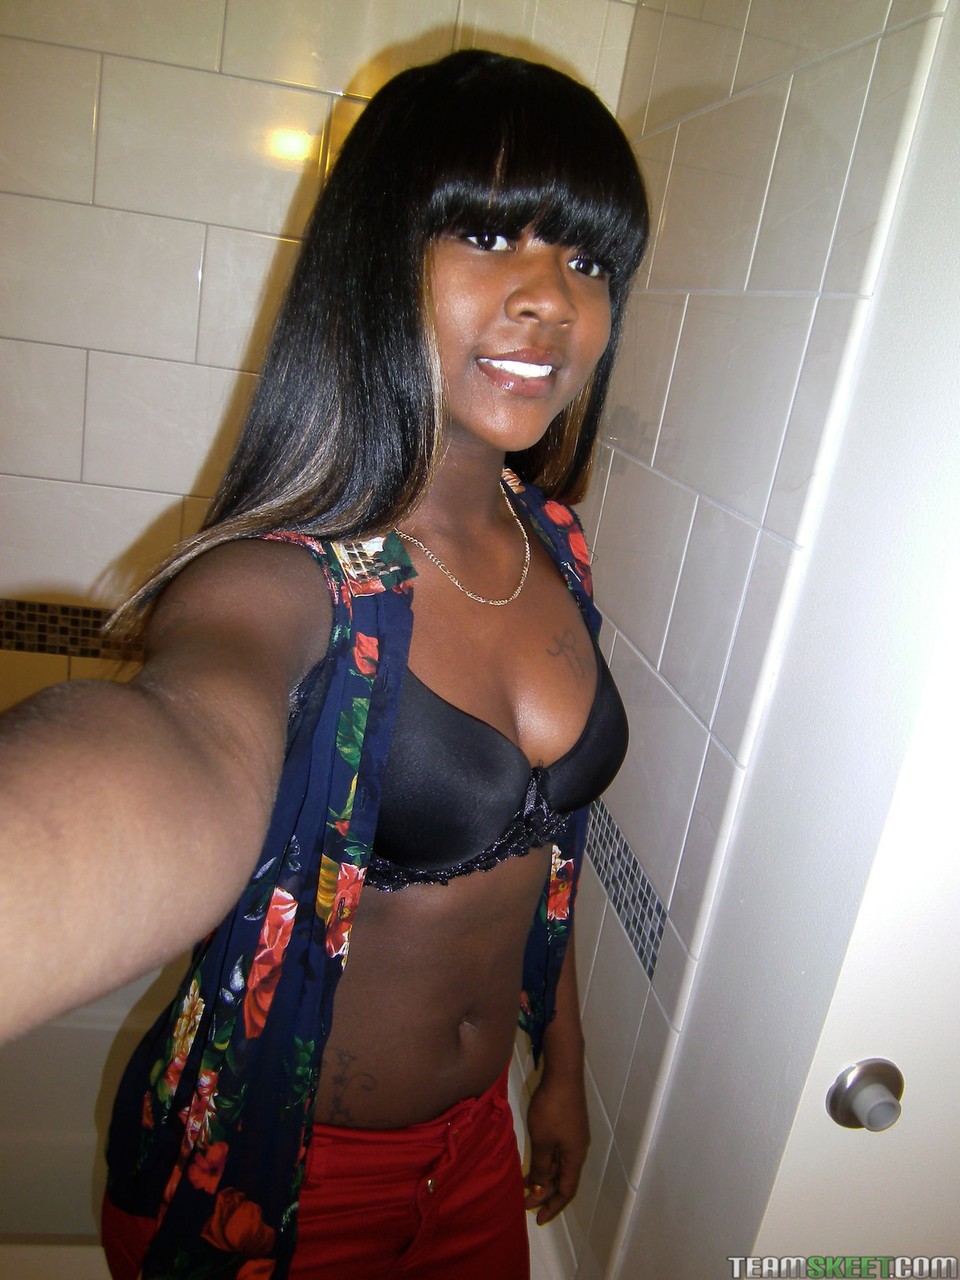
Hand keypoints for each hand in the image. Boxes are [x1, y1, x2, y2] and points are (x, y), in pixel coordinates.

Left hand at [524, 1071, 589, 1224]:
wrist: (563, 1074)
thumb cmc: (552, 1108)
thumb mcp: (542, 1141)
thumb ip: (540, 1167)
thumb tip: (539, 1190)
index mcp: (575, 1157)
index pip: (566, 1190)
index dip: (553, 1206)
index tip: (537, 1218)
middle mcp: (578, 1149)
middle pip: (564, 1179)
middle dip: (546, 1194)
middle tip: (526, 1204)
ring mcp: (574, 1136)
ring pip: (560, 1165)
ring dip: (544, 1177)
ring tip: (525, 1186)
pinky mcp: (568, 1124)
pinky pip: (558, 1152)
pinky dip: (546, 1162)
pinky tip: (534, 1160)